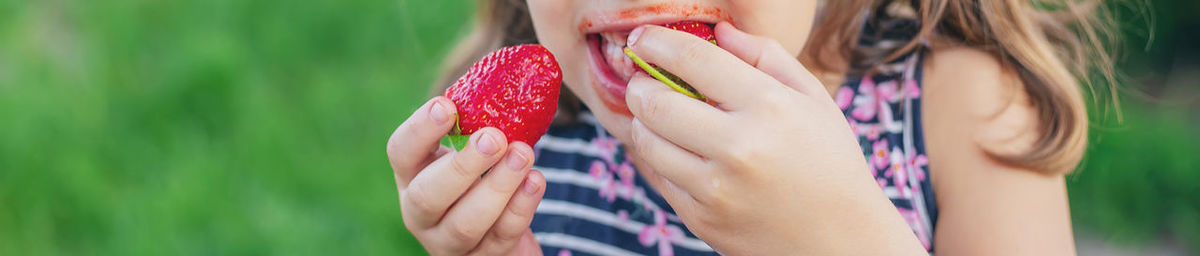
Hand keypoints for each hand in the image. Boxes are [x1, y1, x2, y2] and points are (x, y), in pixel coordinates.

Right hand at [387, 97, 545, 255]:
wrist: (503, 227)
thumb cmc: (486, 171)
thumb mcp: (474, 146)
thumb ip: (481, 119)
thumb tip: (510, 74)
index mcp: (412, 174)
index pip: (401, 151)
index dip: (420, 130)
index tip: (448, 106)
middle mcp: (421, 212)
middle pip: (429, 195)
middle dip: (463, 165)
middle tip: (494, 137)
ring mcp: (449, 242)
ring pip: (466, 223)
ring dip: (498, 186)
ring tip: (523, 154)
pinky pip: (501, 237)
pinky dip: (521, 207)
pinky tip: (536, 180)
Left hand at [622, 23, 925, 254]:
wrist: (841, 239)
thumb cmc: (829, 161)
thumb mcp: (812, 99)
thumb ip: (766, 57)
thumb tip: (719, 32)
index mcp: (770, 108)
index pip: (694, 61)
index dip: (657, 43)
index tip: (644, 39)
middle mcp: (740, 148)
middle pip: (655, 102)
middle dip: (638, 84)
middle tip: (642, 79)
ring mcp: (717, 188)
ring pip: (647, 141)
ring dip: (642, 122)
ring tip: (659, 115)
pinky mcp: (702, 219)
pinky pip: (658, 177)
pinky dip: (658, 157)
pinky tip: (677, 149)